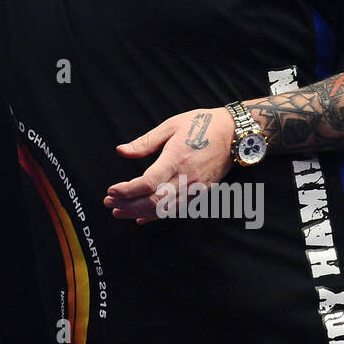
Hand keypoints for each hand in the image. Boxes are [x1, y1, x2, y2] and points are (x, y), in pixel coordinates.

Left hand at [103, 107, 235, 223]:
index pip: (148, 183)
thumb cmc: (201, 125)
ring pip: (164, 210)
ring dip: (139, 213)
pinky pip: (176, 211)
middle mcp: (187, 178)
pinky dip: (157, 216)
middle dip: (128, 205)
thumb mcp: (170, 126)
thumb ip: (145, 142)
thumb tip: (121, 151)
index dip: (127, 190)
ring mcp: (196, 188)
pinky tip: (141, 218)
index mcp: (176, 159)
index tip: (111, 190)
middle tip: (109, 203)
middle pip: (154, 201)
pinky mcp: (201, 193)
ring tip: (119, 211)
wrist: (234, 133)